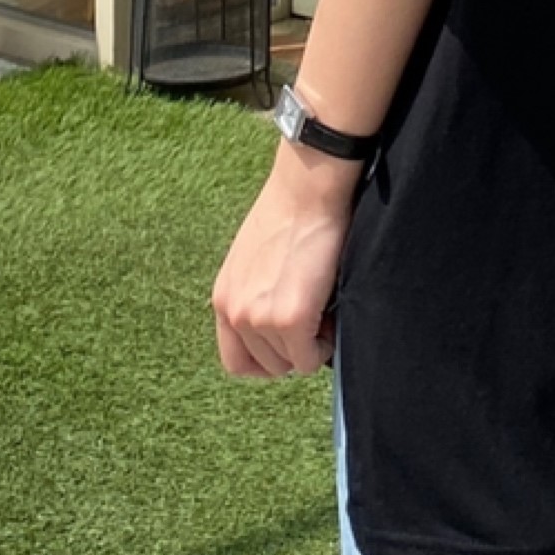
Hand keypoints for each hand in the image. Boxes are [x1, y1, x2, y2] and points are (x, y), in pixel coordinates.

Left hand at [211, 144, 359, 379]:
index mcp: (224, 298)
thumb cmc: (292, 213)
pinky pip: (309, 359)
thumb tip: (280, 327)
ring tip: (323, 308)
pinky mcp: (290, 319)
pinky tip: (331, 313)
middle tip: (314, 320)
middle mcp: (234, 312)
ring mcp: (259, 318)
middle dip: (293, 350)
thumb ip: (256, 294)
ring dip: (310, 345)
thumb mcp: (255, 260)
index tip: (289, 344)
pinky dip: (324, 346)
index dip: (267, 358)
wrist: (308, 188)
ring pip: (290, 364)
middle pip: (266, 366)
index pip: (237, 360)